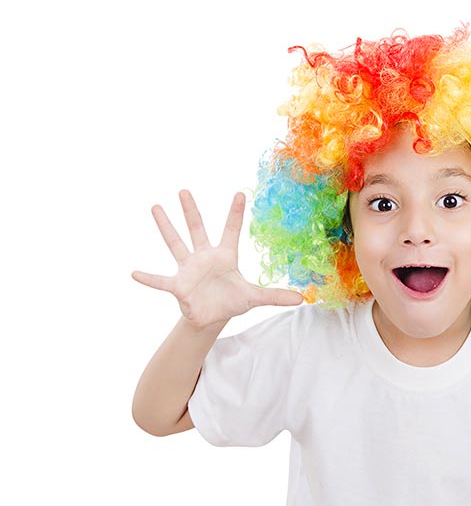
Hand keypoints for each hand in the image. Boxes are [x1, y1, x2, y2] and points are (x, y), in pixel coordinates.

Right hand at [132, 189, 303, 330]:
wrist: (211, 316)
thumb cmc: (231, 301)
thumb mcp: (254, 298)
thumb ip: (275, 296)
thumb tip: (302, 299)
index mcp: (225, 256)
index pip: (231, 230)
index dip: (235, 213)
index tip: (240, 192)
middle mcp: (204, 257)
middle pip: (197, 229)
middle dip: (191, 211)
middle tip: (184, 190)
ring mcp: (188, 269)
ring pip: (176, 244)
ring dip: (166, 227)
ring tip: (156, 207)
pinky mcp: (178, 286)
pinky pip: (160, 281)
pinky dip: (148, 278)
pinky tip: (134, 273)